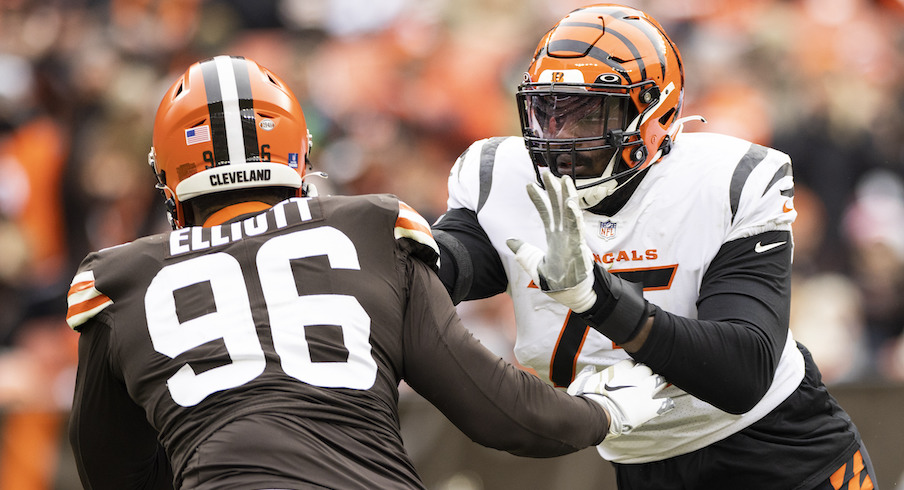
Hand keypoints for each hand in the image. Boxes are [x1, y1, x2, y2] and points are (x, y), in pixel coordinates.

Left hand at [507, 172, 650, 345]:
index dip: (538, 199)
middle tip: (547, 172)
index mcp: (554, 236)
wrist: (569, 294)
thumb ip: (523, 251)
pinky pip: (576, 227)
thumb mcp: (532, 264)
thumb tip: (509, 240)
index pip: (545, 213)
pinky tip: (569, 202)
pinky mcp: (578, 245)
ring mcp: (572, 238)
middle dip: (553, 189)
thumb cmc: (555, 280)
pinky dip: (573, 215)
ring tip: (563, 179)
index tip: (529, 185)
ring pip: (569, 212)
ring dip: (566, 195)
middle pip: (557, 206)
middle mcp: (564, 233)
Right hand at [568, 360, 673, 437]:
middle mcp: (634, 377)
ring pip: (659, 381)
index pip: (631, 363)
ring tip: (656, 388)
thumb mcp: (581, 381)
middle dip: (645, 374)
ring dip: (657, 384)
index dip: (630, 368)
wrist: (596, 414)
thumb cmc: (586, 398)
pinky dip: (666, 403)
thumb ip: (588, 373)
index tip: (628, 373)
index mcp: (619, 370)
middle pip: (647, 369)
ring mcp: (644, 392)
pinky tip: (666, 404)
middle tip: (642, 381)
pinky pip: (665, 403)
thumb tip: (590, 369)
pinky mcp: (649, 408)